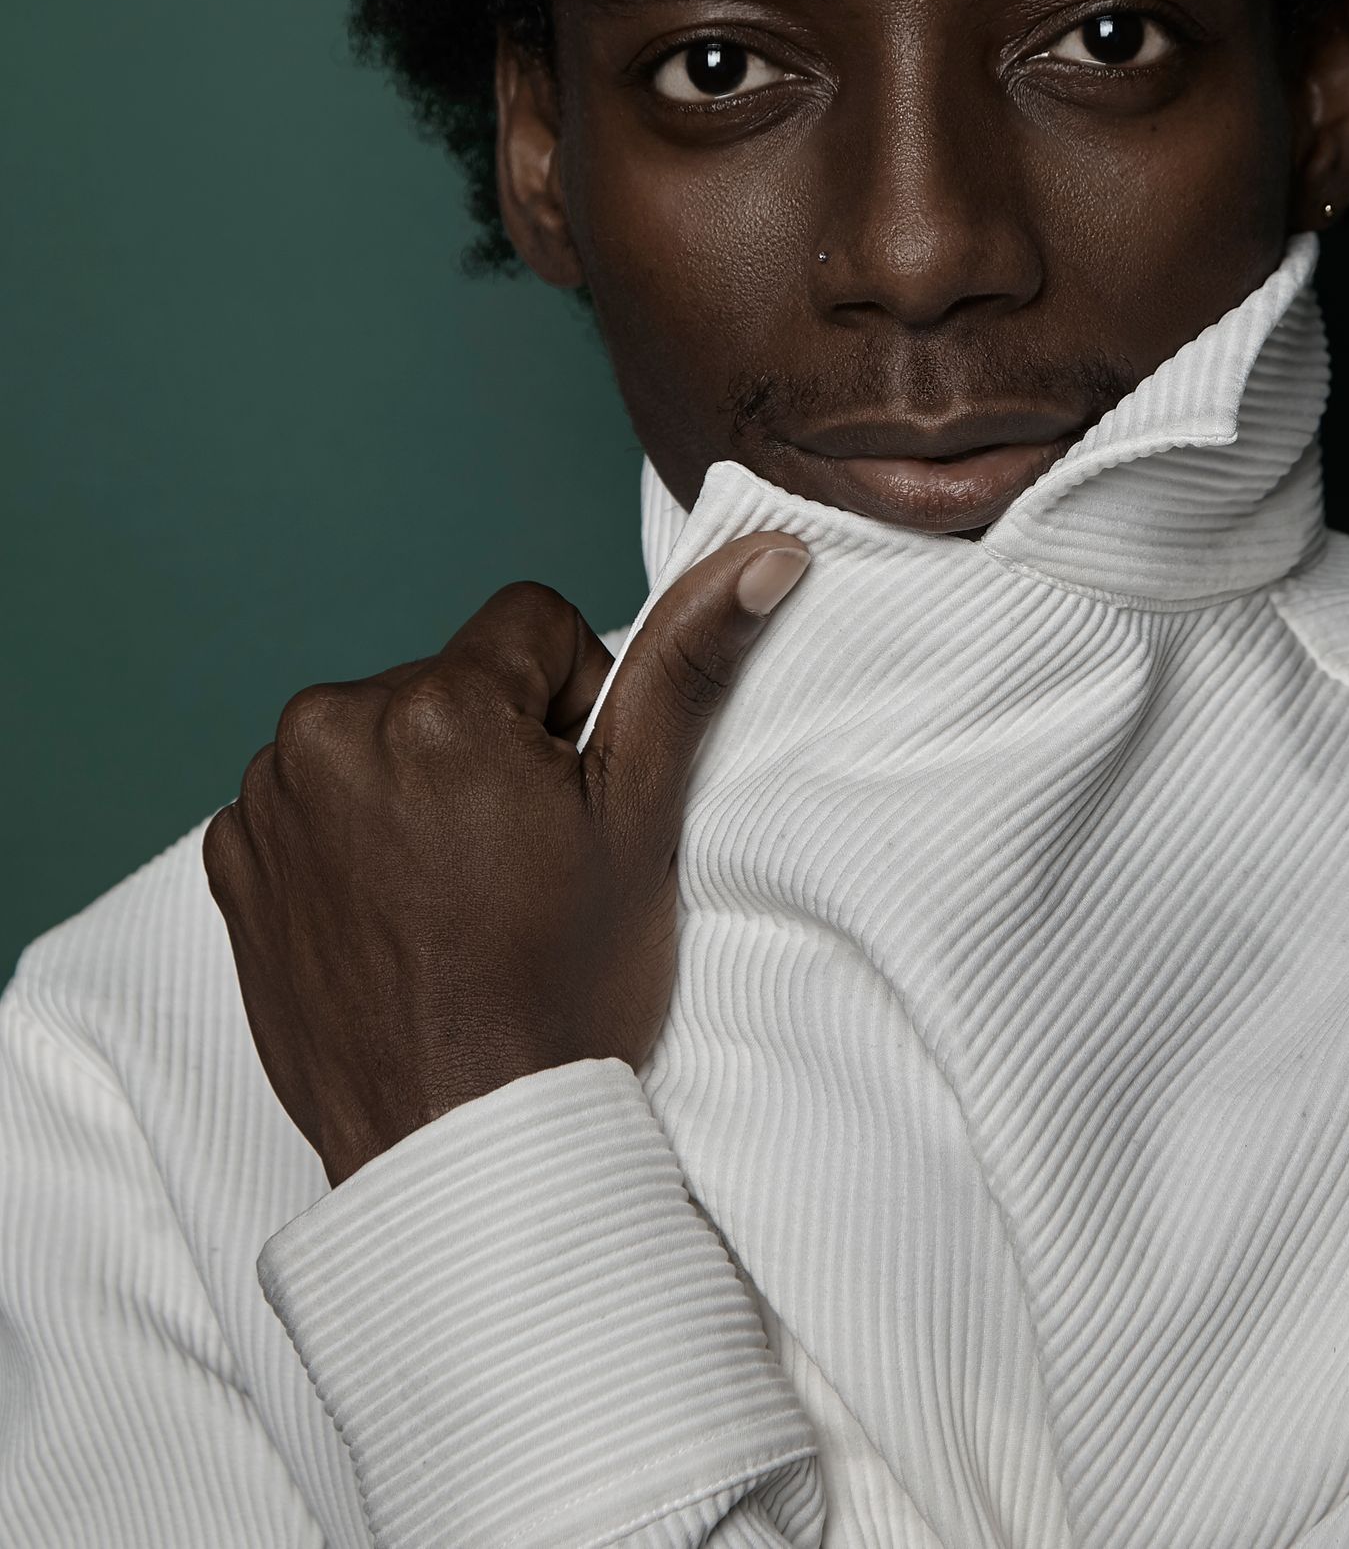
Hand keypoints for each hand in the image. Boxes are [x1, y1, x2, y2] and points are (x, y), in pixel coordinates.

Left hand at [203, 536, 809, 1185]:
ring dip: (418, 785)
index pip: (531, 625)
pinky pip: (311, 801)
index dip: (574, 703)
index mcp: (434, 704)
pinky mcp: (233, 864)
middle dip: (491, 743)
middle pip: (451, 681)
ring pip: (382, 735)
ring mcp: (267, 802)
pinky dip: (352, 838)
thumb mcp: (643, 815)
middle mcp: (328, 731)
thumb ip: (688, 665)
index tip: (571, 799)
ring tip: (458, 893)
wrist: (462, 1145)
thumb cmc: (562, 989)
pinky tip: (397, 912)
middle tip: (521, 859)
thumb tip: (761, 556)